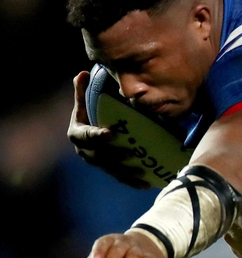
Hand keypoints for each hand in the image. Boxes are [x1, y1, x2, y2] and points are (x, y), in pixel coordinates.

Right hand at [67, 71, 150, 188]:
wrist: (90, 134)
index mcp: (77, 135)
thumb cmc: (89, 115)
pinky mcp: (109, 170)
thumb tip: (82, 73)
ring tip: (141, 172)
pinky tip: (147, 184)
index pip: (85, 136)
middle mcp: (86, 152)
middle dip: (115, 156)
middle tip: (130, 154)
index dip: (96, 136)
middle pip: (100, 157)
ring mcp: (98, 163)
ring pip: (112, 169)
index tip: (110, 133)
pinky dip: (133, 181)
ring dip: (126, 172)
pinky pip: (121, 177)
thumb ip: (82, 91)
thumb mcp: (83, 103)